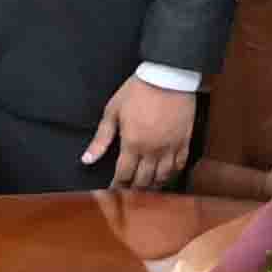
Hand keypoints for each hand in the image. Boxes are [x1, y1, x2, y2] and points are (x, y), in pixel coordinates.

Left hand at [76, 75, 196, 191]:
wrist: (167, 76)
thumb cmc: (137, 91)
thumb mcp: (113, 112)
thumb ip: (101, 139)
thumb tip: (87, 160)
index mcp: (132, 144)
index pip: (123, 175)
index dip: (117, 187)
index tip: (112, 192)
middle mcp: (152, 151)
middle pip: (143, 181)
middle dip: (134, 190)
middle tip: (128, 195)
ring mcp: (170, 147)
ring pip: (163, 177)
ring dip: (153, 186)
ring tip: (147, 190)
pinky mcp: (184, 141)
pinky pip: (180, 165)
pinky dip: (173, 174)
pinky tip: (167, 176)